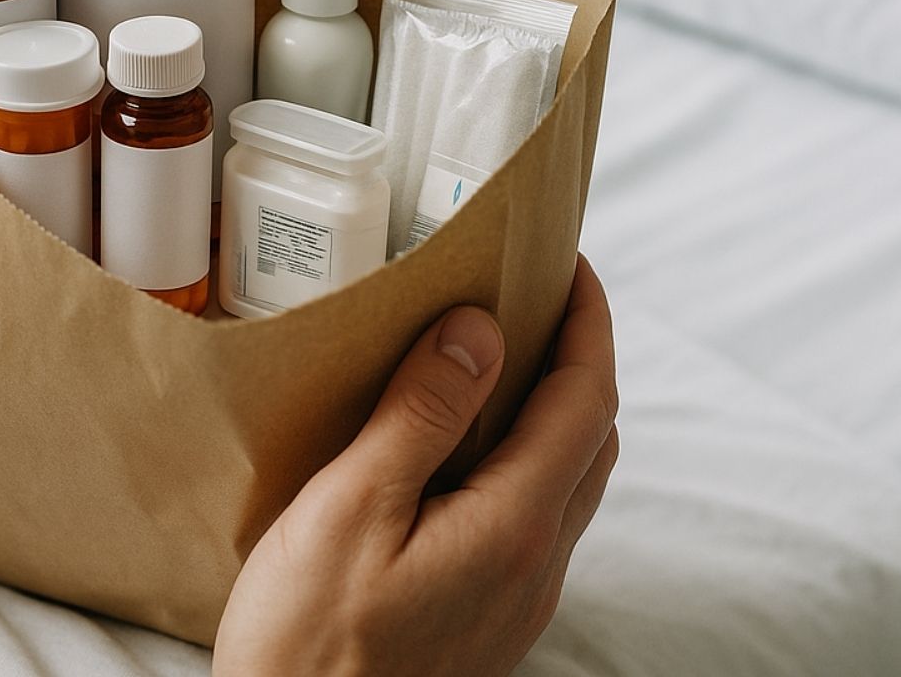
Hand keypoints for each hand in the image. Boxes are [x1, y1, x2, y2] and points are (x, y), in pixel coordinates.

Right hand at [213, 256, 618, 676]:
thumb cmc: (308, 647)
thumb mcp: (350, 511)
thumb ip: (420, 417)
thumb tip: (482, 331)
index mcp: (512, 527)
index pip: (586, 400)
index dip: (589, 321)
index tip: (571, 262)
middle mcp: (535, 565)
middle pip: (593, 438)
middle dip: (581, 357)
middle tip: (539, 297)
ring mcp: (517, 599)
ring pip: (568, 481)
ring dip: (556, 409)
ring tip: (500, 358)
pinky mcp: (488, 619)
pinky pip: (533, 518)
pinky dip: (524, 458)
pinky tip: (464, 449)